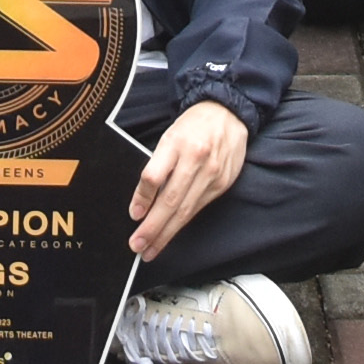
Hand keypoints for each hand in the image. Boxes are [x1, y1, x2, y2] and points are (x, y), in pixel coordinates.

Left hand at [128, 98, 249, 259]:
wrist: (229, 113)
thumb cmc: (193, 126)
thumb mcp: (169, 136)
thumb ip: (157, 165)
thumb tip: (142, 201)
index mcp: (176, 143)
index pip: (154, 175)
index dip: (142, 198)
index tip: (133, 215)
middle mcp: (196, 159)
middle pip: (171, 200)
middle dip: (152, 228)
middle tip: (137, 246)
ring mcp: (212, 174)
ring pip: (186, 211)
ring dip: (166, 234)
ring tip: (150, 249)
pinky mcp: (222, 184)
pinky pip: (198, 208)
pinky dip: (183, 223)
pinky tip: (171, 233)